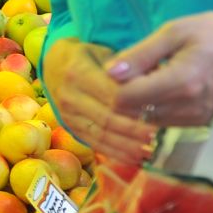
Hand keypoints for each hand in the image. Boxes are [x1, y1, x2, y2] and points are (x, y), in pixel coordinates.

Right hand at [41, 37, 158, 164]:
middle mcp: (69, 96)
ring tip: (150, 152)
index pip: (111, 94)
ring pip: (101, 134)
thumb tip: (153, 81)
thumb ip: (126, 67)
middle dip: (133, 130)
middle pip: (106, 117)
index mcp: (78, 72)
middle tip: (158, 137)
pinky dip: (116, 154)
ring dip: (127, 146)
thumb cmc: (88, 56)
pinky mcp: (70, 128)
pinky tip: (135, 159)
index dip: (134, 105)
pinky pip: (95, 144)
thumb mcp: (105, 53)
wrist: (54, 65)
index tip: (158, 112)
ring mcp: (68, 115)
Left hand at [106, 12, 212, 129]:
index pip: (127, 98)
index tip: (122, 66)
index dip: (115, 84)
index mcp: (182, 82)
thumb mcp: (173, 32)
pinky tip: (165, 85)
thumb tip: (110, 72)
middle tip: (135, 69)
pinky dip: (155, 106)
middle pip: (133, 112)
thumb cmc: (212, 33)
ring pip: (146, 119)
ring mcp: (196, 119)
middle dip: (125, 93)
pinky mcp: (200, 123)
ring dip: (140, 101)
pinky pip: (163, 121)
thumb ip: (140, 54)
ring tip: (153, 75)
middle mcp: (189, 107)